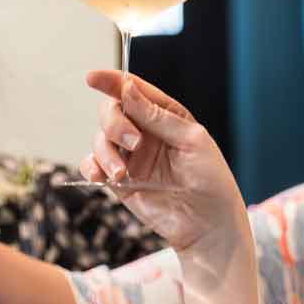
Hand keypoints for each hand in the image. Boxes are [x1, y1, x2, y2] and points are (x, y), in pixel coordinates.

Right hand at [82, 71, 247, 259]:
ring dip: (106, 152)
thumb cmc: (211, 181)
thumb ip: (158, 116)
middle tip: (134, 142)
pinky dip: (92, 167)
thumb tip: (127, 89)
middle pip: (112, 112)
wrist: (209, 225)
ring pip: (100, 139)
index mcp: (165, 116)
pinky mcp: (119, 181)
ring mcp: (130, 157)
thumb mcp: (192, 141)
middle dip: (115, 123)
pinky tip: (102, 176)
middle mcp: (144, 133)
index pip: (134, 91)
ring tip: (123, 173)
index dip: (112, 82)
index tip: (93, 78)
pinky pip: (93, 166)